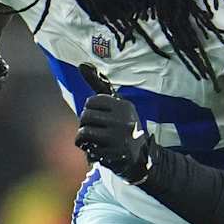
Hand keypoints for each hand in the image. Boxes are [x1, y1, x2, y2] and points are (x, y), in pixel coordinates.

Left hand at [75, 63, 152, 181]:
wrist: (141, 159)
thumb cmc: (124, 128)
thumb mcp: (117, 106)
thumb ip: (99, 86)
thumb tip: (82, 64)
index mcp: (124, 106)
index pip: (92, 101)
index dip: (90, 109)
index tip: (99, 116)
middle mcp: (122, 120)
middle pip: (85, 116)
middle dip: (85, 123)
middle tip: (94, 129)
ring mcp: (117, 138)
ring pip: (83, 131)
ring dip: (84, 137)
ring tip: (93, 140)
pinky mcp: (111, 154)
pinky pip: (86, 147)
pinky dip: (87, 149)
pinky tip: (96, 149)